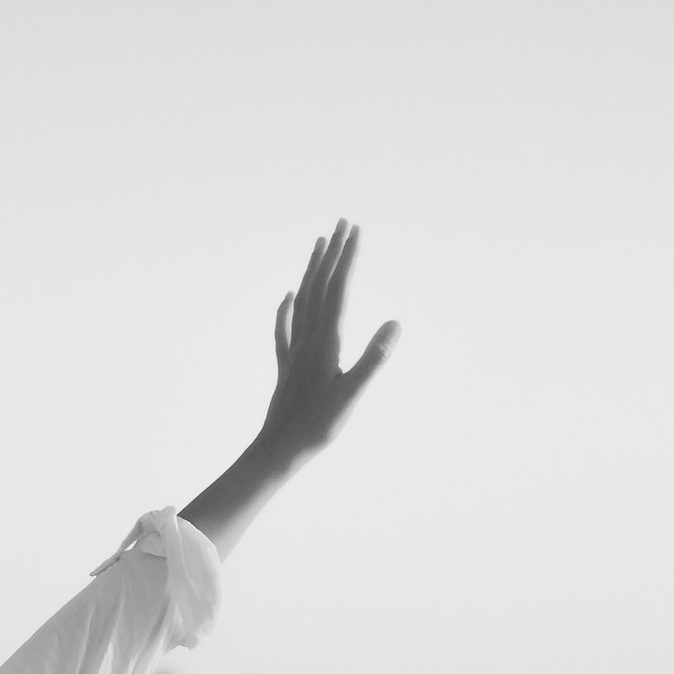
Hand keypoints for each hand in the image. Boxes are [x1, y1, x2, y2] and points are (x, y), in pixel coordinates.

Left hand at [260, 218, 395, 466]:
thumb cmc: (317, 428)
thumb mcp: (352, 394)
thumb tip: (395, 323)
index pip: (339, 289)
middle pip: (320, 286)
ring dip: (311, 269)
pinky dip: (287, 307)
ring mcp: (295, 352)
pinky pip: (284, 329)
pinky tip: (288, 295)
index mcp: (326, 342)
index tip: (356, 230)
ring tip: (318, 244)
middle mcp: (308, 339)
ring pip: (302, 300)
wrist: (277, 451)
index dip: (348, 258)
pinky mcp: (286, 367)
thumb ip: (374, 358)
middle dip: (332, 252)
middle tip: (342, 222)